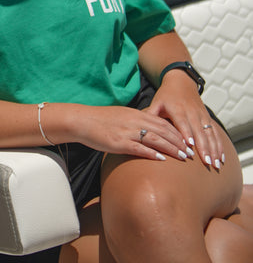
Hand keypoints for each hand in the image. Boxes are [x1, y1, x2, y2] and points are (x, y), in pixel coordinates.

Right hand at [72, 103, 191, 161]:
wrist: (82, 120)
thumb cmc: (101, 120)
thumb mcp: (122, 117)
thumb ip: (136, 122)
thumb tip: (148, 132)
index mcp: (136, 114)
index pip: (162, 122)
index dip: (177, 132)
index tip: (187, 141)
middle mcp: (134, 121)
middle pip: (163, 130)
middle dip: (179, 141)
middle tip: (191, 152)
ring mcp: (127, 132)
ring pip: (155, 138)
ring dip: (171, 148)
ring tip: (183, 157)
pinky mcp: (119, 142)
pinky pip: (139, 148)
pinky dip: (152, 153)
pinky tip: (162, 159)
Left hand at [146, 71, 223, 169]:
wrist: (181, 81)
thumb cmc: (166, 95)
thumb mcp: (157, 102)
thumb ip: (151, 115)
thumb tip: (141, 129)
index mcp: (177, 109)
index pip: (182, 122)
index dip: (187, 134)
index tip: (190, 146)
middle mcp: (191, 112)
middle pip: (199, 131)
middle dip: (203, 147)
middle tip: (206, 163)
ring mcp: (201, 115)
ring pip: (209, 133)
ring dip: (213, 148)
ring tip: (215, 164)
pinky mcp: (207, 117)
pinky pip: (214, 132)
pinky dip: (218, 145)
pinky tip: (220, 157)